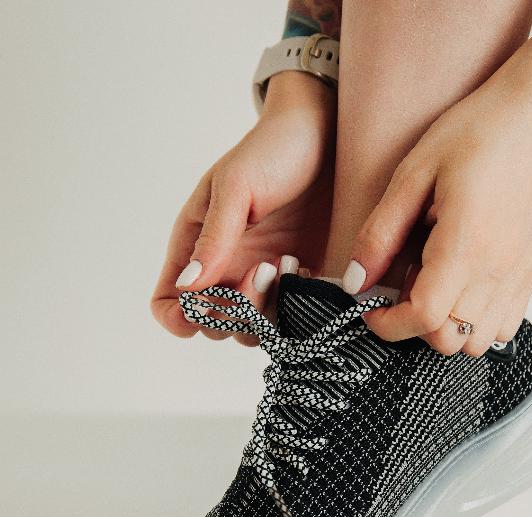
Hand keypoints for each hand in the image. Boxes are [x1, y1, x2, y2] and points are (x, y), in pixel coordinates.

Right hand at [152, 72, 335, 340]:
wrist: (329, 136)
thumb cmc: (273, 151)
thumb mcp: (236, 187)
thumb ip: (213, 238)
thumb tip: (187, 286)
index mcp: (195, 248)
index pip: (169, 304)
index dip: (178, 318)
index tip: (200, 309)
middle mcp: (225, 272)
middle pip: (212, 325)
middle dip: (234, 312)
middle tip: (263, 269)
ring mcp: (262, 282)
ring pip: (251, 331)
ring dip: (267, 311)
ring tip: (287, 264)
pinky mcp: (298, 286)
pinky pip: (289, 320)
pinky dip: (294, 309)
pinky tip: (306, 272)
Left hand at [346, 74, 531, 355]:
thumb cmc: (477, 133)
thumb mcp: (413, 174)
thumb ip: (381, 233)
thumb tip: (355, 282)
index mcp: (465, 245)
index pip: (424, 317)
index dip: (389, 325)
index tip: (371, 310)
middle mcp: (497, 270)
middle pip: (449, 340)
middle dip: (416, 326)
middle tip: (406, 285)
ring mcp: (518, 276)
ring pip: (477, 342)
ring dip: (447, 327)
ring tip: (437, 284)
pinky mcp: (531, 274)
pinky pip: (504, 327)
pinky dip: (477, 322)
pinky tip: (463, 286)